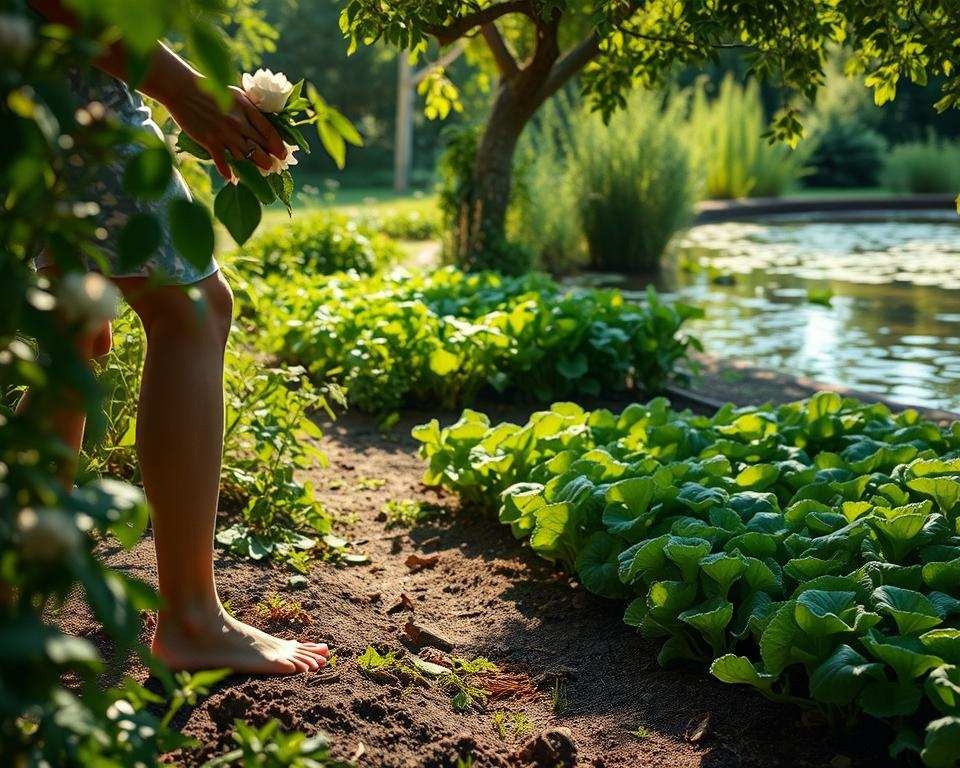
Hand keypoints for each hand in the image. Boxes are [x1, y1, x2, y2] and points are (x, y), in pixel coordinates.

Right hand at [166, 82, 285, 180]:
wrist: (181, 89)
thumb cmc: (210, 89)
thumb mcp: (236, 95)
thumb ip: (250, 109)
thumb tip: (265, 124)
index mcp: (247, 109)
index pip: (269, 132)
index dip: (279, 146)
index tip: (283, 154)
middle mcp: (238, 124)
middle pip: (261, 148)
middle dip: (270, 160)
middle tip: (275, 167)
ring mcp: (224, 134)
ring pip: (246, 158)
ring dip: (255, 168)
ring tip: (261, 173)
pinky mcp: (210, 141)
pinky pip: (223, 162)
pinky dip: (229, 172)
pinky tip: (233, 179)